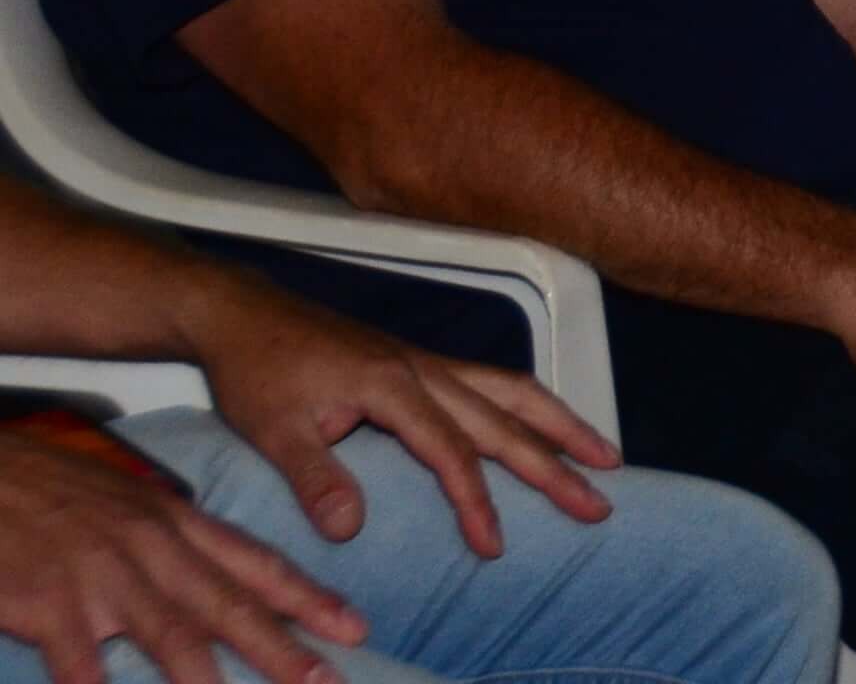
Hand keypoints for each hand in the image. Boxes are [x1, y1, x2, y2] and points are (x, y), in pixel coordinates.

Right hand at [0, 425, 367, 683]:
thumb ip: (184, 542)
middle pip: (227, 605)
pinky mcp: (48, 599)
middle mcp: (152, 547)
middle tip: (327, 681)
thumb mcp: (136, 505)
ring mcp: (101, 574)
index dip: (308, 599)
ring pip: (168, 630)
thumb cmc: (62, 493)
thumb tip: (230, 580)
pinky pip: (77, 657)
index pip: (257, 563)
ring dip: (207, 675)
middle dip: (281, 648)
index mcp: (177, 522)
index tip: (354, 629)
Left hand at [182, 278, 616, 557]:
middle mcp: (424, 369)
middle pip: (505, 419)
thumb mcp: (272, 429)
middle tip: (596, 503)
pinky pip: (493, 381)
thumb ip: (316, 477)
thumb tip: (351, 528)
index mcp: (393, 385)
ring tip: (604, 455)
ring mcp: (427, 362)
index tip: (494, 545)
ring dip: (562, 423)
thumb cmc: (257, 369)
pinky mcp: (421, 362)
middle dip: (556, 463)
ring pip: (513, 390)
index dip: (477, 501)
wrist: (243, 316)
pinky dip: (530, 403)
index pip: (452, 451)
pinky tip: (543, 422)